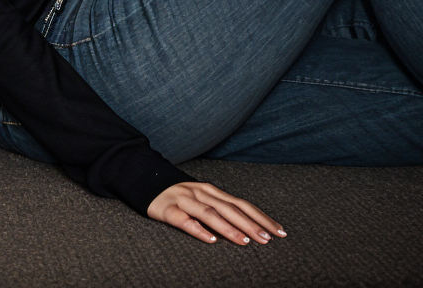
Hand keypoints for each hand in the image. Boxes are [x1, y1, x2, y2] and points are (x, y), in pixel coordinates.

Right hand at [147, 181, 284, 244]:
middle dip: (251, 224)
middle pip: (230, 209)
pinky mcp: (166, 210)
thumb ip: (221, 208)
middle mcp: (200, 193)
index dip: (261, 217)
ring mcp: (183, 200)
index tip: (279, 231)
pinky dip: (198, 230)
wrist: (143, 181)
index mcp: (212, 191)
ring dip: (229, 228)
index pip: (242, 204)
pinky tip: (210, 240)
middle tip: (267, 239)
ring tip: (245, 241)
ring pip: (210, 214)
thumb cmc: (178, 196)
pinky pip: (184, 221)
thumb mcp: (202, 197)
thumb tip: (250, 226)